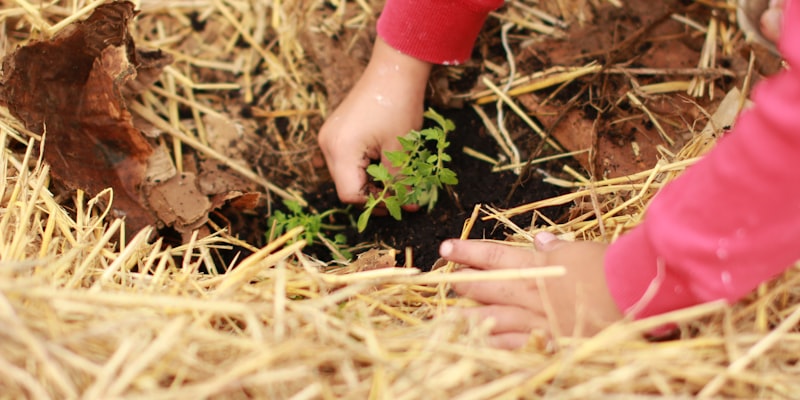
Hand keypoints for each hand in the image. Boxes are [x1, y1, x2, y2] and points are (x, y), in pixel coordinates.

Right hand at [318, 36, 431, 207]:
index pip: (350, 194)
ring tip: (396, 180)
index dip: (375, 204)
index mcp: (341, 150)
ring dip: (370, 182)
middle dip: (374, 195)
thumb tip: (405, 206)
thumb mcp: (400, 149)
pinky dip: (364, 168)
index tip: (400, 202)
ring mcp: (329, 137)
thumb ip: (398, 181)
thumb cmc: (399, 106)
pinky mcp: (336, 131)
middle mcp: (328, 145)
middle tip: (402, 195)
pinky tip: (384, 165)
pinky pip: (346, 159)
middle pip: (345, 186)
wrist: (394, 69)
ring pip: (346, 175)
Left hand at [439, 232, 623, 348]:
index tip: (446, 249)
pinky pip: (516, 346)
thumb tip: (540, 239)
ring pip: (494, 318)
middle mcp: (532, 291)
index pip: (494, 255)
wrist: (631, 291)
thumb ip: (557, 247)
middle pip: (488, 287)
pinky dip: (497, 346)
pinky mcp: (550, 341)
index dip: (468, 252)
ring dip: (469, 318)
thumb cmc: (610, 265)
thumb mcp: (581, 249)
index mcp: (538, 265)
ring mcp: (539, 318)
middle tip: (444, 281)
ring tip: (447, 318)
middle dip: (464, 283)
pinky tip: (479, 347)